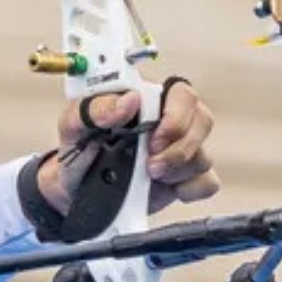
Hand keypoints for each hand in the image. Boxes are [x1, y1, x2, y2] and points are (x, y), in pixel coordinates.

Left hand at [35, 83, 218, 216]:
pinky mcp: (184, 178)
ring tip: (147, 177)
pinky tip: (165, 189)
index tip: (152, 139)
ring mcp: (180, 149)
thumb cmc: (78, 146)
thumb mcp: (74, 123)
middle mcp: (171, 119)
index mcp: (148, 96)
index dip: (175, 116)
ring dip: (176, 170)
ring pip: (203, 155)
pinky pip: (207, 182)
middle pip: (202, 121)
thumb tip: (129, 101)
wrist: (74, 188)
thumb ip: (96, 108)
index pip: (181, 92)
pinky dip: (190, 189)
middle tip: (150, 165)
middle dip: (178, 148)